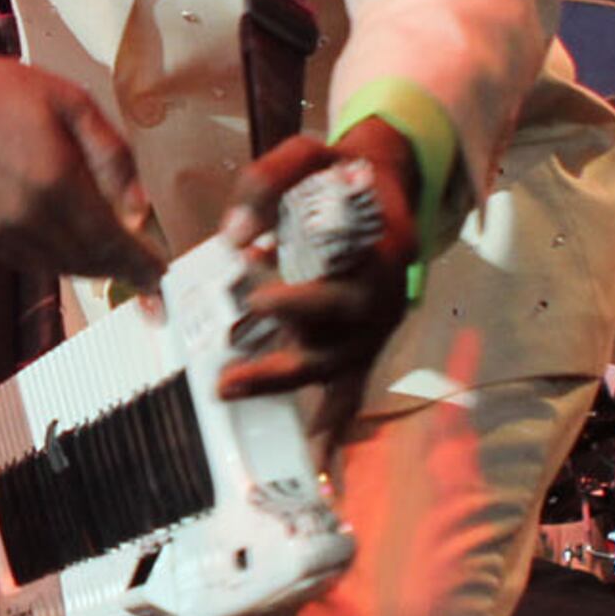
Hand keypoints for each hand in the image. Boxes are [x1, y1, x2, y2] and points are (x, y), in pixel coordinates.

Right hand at [0, 35, 163, 283]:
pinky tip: (66, 238)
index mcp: (55, 181)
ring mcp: (0, 232)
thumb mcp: (74, 104)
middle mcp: (27, 216)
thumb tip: (140, 206)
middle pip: (89, 261)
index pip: (111, 242)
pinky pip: (30, 262)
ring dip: (90, 265)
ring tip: (109, 253)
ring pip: (60, 267)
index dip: (139, 264)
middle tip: (141, 267)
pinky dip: (55, 258)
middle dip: (120, 267)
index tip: (158, 274)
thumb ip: (113, 156)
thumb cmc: (3, 93)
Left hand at [214, 117, 422, 417]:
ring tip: (234, 395)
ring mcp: (379, 326)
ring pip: (340, 370)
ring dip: (287, 387)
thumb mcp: (307, 154)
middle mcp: (386, 297)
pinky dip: (336, 423)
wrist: (384, 181)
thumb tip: (232, 237)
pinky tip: (316, 460)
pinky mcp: (367, 343)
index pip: (345, 288)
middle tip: (228, 377)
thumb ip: (268, 182)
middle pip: (340, 343)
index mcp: (380, 250)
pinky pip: (355, 388)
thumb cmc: (338, 172)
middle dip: (283, 365)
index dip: (303, 302)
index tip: (258, 298)